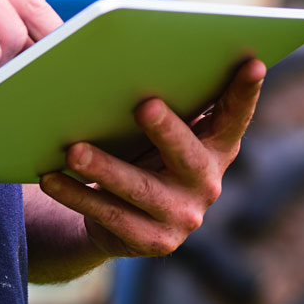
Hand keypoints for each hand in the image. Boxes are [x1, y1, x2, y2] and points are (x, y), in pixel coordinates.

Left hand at [36, 57, 265, 257]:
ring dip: (105, 167)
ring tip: (73, 150)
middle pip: (187, 155)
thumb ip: (164, 104)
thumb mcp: (158, 132)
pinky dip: (77, 195)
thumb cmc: (141, 152)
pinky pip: (109, 215)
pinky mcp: (152, 242)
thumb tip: (126, 60)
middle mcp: (207, 182)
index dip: (246, 92)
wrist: (120, 220)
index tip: (253, 62)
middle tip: (144, 105)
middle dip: (166, 130)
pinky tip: (51, 178)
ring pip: (140, 189)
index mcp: (217, 147)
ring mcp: (183, 216)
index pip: (235, 116)